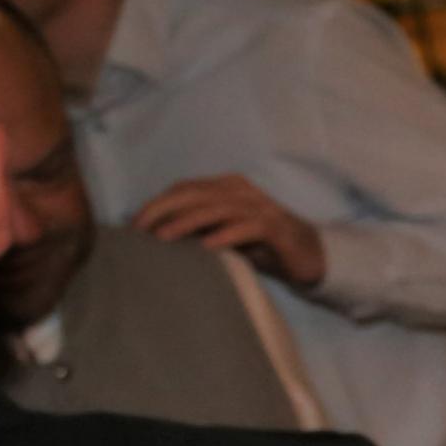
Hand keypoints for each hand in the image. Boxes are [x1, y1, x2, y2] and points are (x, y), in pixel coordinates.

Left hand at [132, 173, 322, 285]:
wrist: (311, 257)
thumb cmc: (262, 247)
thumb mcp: (226, 234)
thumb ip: (201, 228)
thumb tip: (156, 238)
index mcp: (228, 188)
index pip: (185, 189)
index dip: (157, 204)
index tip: (133, 226)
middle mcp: (243, 191)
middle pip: (195, 194)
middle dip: (162, 210)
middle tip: (140, 231)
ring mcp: (261, 207)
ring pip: (217, 208)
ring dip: (187, 222)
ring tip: (163, 238)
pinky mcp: (277, 228)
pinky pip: (248, 227)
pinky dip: (226, 235)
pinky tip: (207, 247)